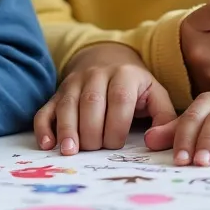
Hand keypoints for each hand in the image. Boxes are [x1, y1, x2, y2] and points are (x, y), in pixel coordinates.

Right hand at [34, 43, 176, 154]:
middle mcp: (96, 74)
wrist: (106, 58)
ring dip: (67, 129)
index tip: (117, 146)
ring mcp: (74, 82)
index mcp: (124, 75)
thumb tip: (153, 143)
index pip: (120, 99)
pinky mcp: (57, 93)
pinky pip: (46, 108)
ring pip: (67, 104)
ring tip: (69, 151)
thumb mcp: (156, 95)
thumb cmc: (135, 87)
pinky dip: (44, 126)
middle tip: (95, 151)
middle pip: (91, 102)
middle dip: (92, 131)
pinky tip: (47, 144)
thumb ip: (165, 119)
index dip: (117, 125)